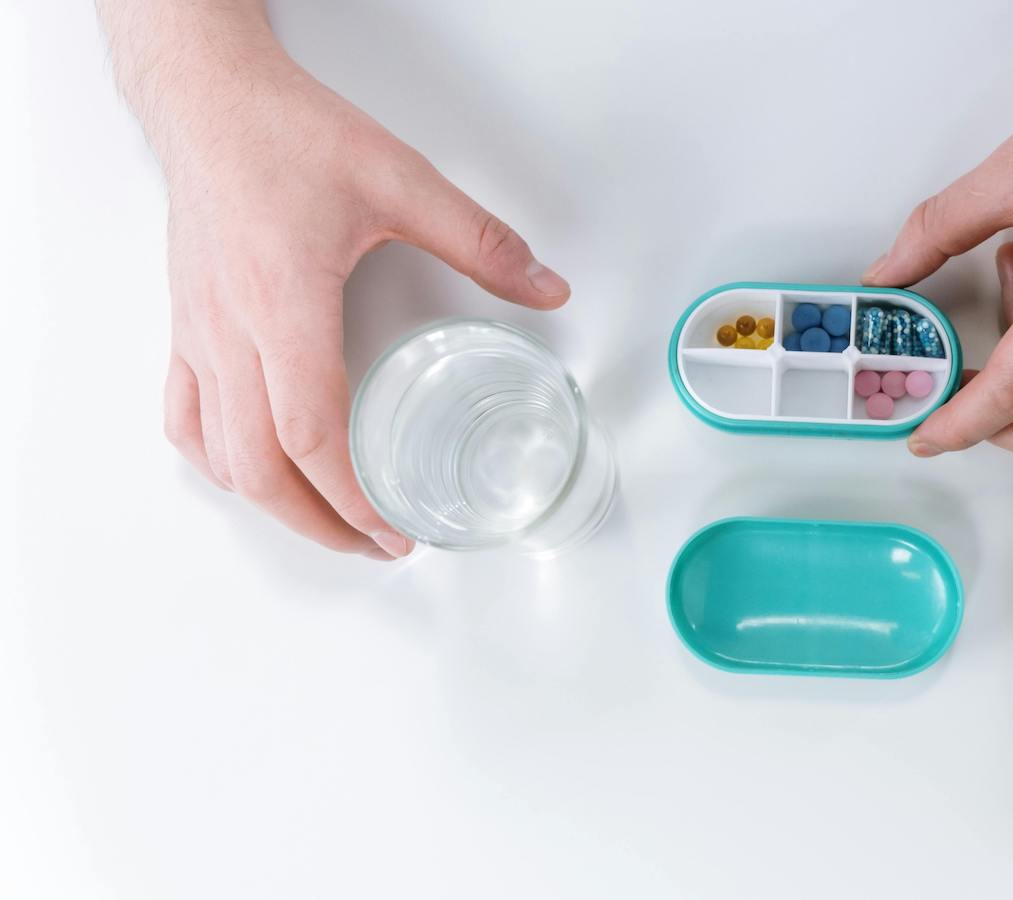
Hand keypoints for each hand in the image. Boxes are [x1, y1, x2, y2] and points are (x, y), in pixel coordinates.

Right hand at [147, 44, 569, 557]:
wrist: (208, 99)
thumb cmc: (287, 134)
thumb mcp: (401, 181)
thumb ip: (480, 242)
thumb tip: (546, 287)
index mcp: (284, 305)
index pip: (310, 433)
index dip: (352, 498)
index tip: (394, 531)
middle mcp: (231, 331)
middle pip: (259, 467)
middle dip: (319, 525)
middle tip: (376, 546)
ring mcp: (199, 333)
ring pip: (217, 453)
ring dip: (270, 504)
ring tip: (325, 524)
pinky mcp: (184, 324)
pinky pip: (185, 415)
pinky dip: (218, 460)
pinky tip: (251, 469)